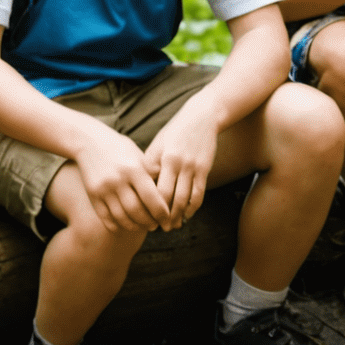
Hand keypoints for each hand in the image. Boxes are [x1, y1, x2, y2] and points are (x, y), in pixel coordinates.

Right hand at [74, 126, 169, 233]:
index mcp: (134, 168)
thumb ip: (152, 172)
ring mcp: (104, 188)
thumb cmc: (120, 148)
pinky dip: (118, 225)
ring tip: (143, 226)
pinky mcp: (93, 195)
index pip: (151, 197)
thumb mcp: (138, 155)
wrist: (89, 141)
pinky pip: (107, 218)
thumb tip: (171, 190)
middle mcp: (118, 179)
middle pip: (137, 211)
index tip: (167, 219)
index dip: (161, 213)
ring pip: (122, 217)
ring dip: (135, 226)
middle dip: (149, 222)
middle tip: (156, 225)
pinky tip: (126, 225)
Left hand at [143, 104, 219, 229]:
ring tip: (172, 226)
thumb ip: (149, 163)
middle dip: (164, 216)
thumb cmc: (174, 130)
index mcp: (165, 158)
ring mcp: (194, 168)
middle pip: (171, 198)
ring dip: (179, 216)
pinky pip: (199, 194)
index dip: (151, 207)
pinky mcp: (204, 169)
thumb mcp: (158, 142)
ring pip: (186, 199)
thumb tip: (140, 185)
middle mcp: (180, 164)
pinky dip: (192, 207)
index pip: (156, 190)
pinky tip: (186, 215)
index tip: (145, 217)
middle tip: (158, 228)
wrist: (202, 116)